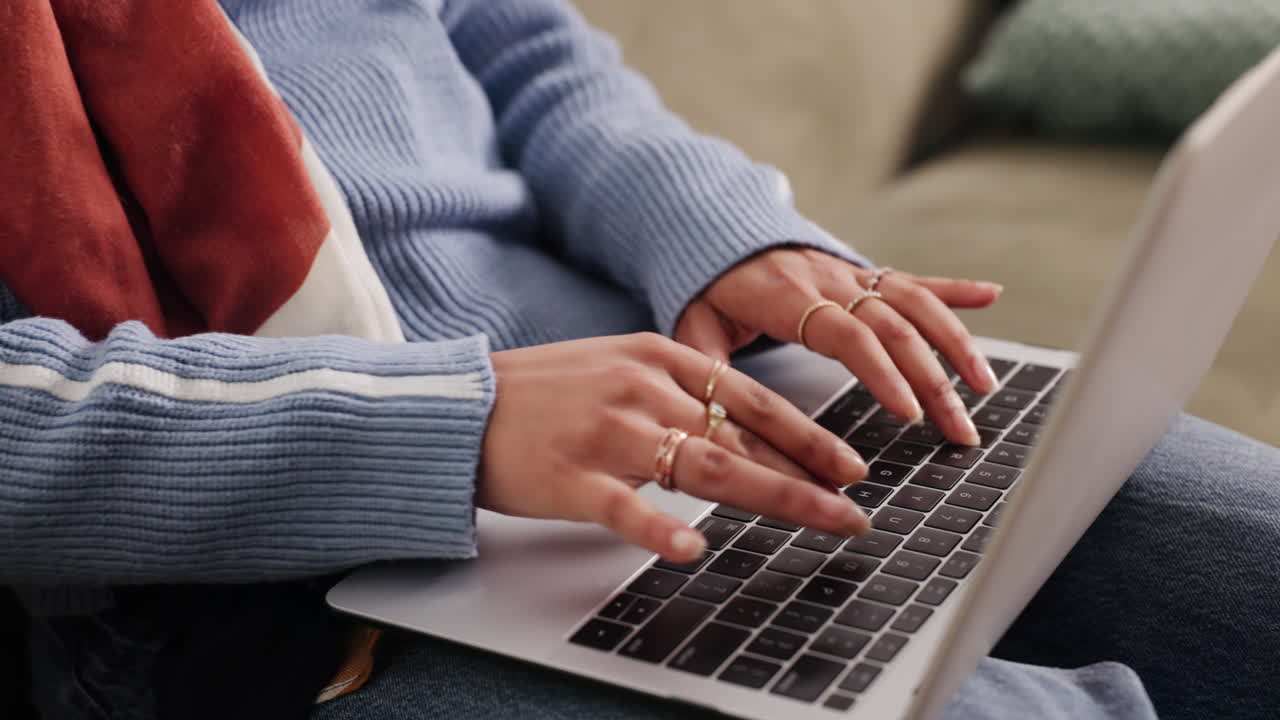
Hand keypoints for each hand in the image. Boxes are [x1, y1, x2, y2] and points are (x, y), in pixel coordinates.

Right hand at [480, 333, 869, 562]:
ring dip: (772, 496)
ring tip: (822, 520)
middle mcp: (640, 389)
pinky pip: (624, 507)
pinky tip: (693, 549)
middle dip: (809, 473)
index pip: (750, 398)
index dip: (808, 433)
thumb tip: (746, 438)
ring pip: (703, 466)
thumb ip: (679, 398)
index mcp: (656, 358)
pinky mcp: (570, 477)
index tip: (852, 463)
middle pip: (741, 436)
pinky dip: (660, 529)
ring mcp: (606, 432)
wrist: (464, 406)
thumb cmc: (545, 393)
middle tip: (856, 507)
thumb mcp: (619, 371)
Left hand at [675, 248, 1002, 445]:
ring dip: (956, 342)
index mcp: (788, 297)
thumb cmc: (706, 288)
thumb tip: (715, 416)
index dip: (881, 371)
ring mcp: (851, 274)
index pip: (846, 334)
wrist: (714, 230)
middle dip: (934, 380)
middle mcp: (829, 280)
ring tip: (985, 387)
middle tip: (958, 430)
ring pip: (915, 303)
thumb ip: (707, 366)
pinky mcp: (863, 273)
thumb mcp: (693, 327)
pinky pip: (913, 278)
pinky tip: (992, 295)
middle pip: (894, 327)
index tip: (909, 411)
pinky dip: (954, 287)